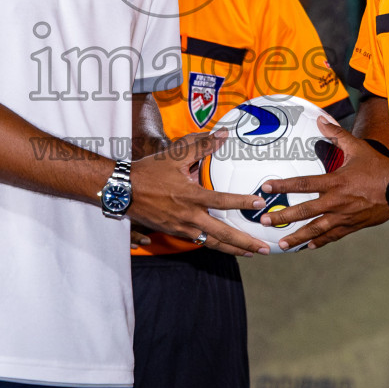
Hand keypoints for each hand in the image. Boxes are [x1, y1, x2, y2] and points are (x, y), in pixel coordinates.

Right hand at [128, 129, 271, 256]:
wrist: (123, 191)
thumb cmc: (148, 171)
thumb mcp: (174, 155)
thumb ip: (200, 145)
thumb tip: (222, 135)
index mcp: (191, 196)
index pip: (223, 201)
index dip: (242, 203)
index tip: (259, 204)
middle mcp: (189, 216)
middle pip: (223, 234)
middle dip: (245, 242)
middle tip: (265, 248)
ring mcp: (182, 228)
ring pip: (212, 243)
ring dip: (233, 249)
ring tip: (251, 252)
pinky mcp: (175, 232)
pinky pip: (199, 241)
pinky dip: (215, 246)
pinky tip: (226, 247)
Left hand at [258, 115, 388, 250]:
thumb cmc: (379, 167)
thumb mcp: (358, 147)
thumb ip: (337, 134)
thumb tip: (321, 119)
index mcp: (335, 181)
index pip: (302, 183)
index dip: (282, 185)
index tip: (266, 188)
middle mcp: (336, 201)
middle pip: (304, 211)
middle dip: (283, 217)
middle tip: (264, 221)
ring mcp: (344, 216)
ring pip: (316, 229)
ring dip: (298, 237)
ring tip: (282, 244)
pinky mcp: (352, 226)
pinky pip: (332, 236)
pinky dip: (319, 242)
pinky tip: (308, 246)